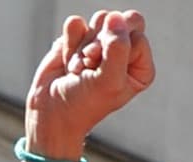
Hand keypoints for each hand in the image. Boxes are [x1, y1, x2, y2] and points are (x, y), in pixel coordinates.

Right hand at [24, 11, 152, 158]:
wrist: (52, 112)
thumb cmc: (84, 104)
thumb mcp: (108, 81)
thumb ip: (118, 48)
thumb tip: (115, 17)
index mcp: (141, 66)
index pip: (137, 35)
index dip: (115, 48)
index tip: (101, 68)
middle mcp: (125, 52)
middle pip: (120, 20)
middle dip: (99, 41)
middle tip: (90, 62)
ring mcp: (102, 44)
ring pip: (98, 20)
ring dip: (82, 48)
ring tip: (79, 70)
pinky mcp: (80, 39)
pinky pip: (76, 24)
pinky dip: (68, 44)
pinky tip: (68, 64)